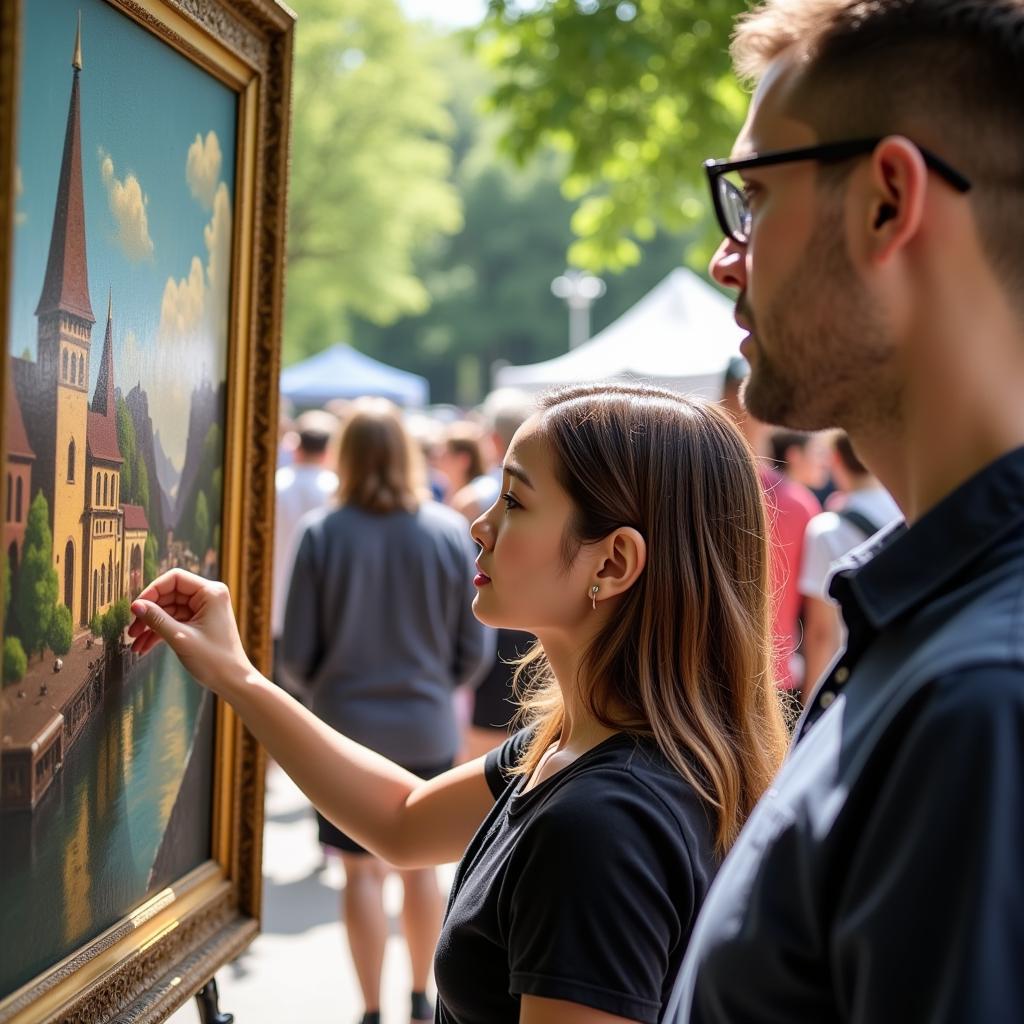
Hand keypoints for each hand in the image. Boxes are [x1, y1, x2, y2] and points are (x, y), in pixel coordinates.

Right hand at [127, 569, 253, 695]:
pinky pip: (175, 621)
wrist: (233, 681)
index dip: (152, 591)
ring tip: (134, 643)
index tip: (136, 608)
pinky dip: (160, 632)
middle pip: (169, 594)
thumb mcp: (180, 638)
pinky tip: (144, 647)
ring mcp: (204, 610)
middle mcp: (209, 596)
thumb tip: (135, 605)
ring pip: (169, 610)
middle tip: (131, 631)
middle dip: (149, 613)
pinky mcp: (200, 623)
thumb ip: (157, 619)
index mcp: (211, 592)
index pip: (175, 578)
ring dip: (151, 626)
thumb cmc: (214, 660)